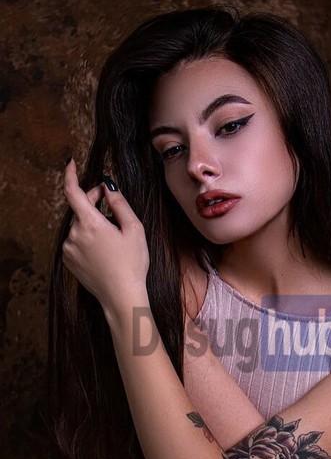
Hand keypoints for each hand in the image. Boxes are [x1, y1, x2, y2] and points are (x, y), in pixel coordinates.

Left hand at [62, 158, 149, 313]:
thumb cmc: (132, 264)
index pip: (73, 191)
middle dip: (94, 201)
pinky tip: (104, 249)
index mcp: (89, 224)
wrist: (121, 296)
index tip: (71, 163)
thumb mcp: (134, 229)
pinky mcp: (68, 260)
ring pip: (79, 226)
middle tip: (111, 202)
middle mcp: (74, 235)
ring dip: (92, 223)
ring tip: (113, 235)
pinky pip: (76, 241)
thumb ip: (119, 204)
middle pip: (80, 209)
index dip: (70, 174)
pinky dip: (87, 238)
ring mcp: (69, 249)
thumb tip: (108, 187)